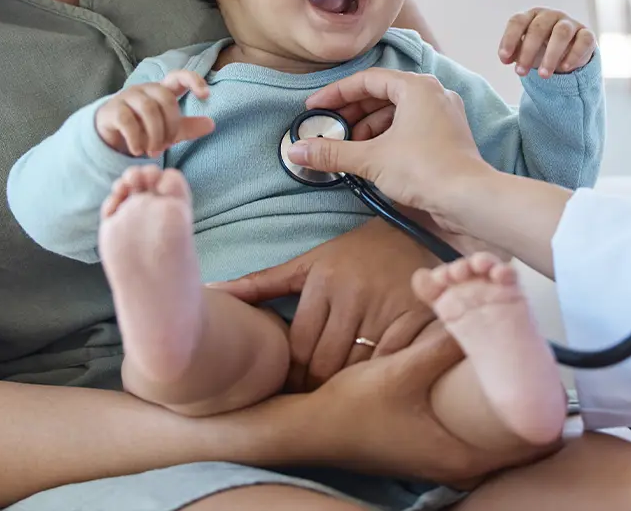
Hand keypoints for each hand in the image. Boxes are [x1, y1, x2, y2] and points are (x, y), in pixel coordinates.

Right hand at [94, 70, 214, 155]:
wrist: (112, 136)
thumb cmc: (144, 128)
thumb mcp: (169, 130)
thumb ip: (188, 127)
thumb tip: (211, 124)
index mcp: (162, 90)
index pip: (179, 76)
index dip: (193, 80)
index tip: (205, 95)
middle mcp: (145, 89)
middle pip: (166, 99)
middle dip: (170, 125)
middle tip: (167, 145)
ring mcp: (127, 97)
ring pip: (148, 109)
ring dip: (154, 134)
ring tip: (153, 151)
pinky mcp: (112, 109)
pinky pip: (127, 120)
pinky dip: (136, 139)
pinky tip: (138, 150)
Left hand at [211, 219, 437, 390]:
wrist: (418, 231)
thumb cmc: (356, 254)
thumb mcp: (310, 263)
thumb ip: (262, 283)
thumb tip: (211, 292)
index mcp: (323, 279)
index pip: (298, 347)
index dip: (292, 375)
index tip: (292, 386)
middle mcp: (353, 292)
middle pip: (325, 363)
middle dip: (316, 386)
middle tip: (314, 399)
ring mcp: (387, 306)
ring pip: (357, 370)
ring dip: (347, 387)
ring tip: (342, 394)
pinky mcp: (416, 318)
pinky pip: (390, 365)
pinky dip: (380, 378)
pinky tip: (375, 382)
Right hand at [287, 69, 493, 229]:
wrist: (469, 199)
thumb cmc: (424, 169)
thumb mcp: (371, 159)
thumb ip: (332, 152)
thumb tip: (296, 151)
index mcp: (416, 87)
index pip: (367, 80)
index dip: (336, 94)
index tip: (314, 108)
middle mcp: (433, 94)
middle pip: (382, 94)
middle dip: (352, 113)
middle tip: (329, 130)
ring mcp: (444, 115)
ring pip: (397, 112)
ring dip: (369, 127)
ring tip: (349, 148)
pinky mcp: (448, 136)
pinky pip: (411, 127)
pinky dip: (388, 137)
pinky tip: (373, 156)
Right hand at [296, 323, 551, 483]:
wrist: (309, 430)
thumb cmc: (353, 409)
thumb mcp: (400, 371)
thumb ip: (440, 344)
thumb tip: (474, 311)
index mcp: (460, 453)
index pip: (528, 444)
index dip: (547, 416)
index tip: (558, 384)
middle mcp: (458, 464)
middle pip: (514, 440)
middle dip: (528, 404)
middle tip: (541, 367)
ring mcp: (444, 458)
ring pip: (493, 434)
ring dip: (505, 404)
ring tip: (519, 368)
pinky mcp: (431, 446)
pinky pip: (472, 429)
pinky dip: (483, 408)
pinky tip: (481, 380)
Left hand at [499, 8, 595, 77]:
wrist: (569, 53)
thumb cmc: (542, 49)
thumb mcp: (526, 50)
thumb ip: (514, 52)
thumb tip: (505, 58)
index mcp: (532, 16)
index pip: (518, 21)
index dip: (509, 39)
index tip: (504, 59)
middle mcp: (550, 16)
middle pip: (538, 28)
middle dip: (528, 51)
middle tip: (521, 72)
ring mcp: (570, 23)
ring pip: (561, 33)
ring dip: (551, 55)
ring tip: (543, 75)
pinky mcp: (586, 34)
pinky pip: (583, 40)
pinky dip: (574, 55)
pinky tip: (564, 68)